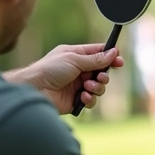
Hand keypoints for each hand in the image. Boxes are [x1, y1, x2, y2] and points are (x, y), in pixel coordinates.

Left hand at [5, 44, 124, 113]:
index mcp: (76, 56)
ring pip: (99, 87)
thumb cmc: (49, 69)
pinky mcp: (76, 101)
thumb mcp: (74, 59)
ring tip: (87, 87)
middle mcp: (78, 70)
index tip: (119, 61)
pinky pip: (91, 100)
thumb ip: (95, 59)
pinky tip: (82, 97)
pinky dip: (90, 99)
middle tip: (100, 77)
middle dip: (104, 75)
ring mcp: (77, 86)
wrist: (35, 89)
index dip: (110, 57)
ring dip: (97, 87)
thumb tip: (113, 53)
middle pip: (101, 72)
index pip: (98, 54)